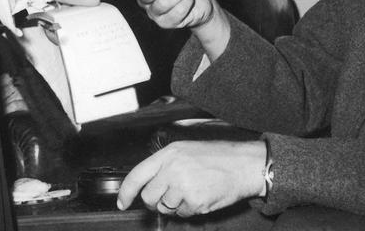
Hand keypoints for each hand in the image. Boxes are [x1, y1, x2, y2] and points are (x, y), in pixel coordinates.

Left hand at [116, 140, 266, 215]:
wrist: (242, 164)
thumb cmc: (216, 156)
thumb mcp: (185, 150)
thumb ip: (164, 165)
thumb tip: (148, 183)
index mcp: (168, 154)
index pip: (137, 175)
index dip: (126, 192)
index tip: (122, 202)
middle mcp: (172, 169)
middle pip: (149, 196)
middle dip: (156, 201)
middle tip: (169, 195)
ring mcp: (182, 186)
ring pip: (165, 207)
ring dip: (175, 205)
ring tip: (191, 190)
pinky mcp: (194, 202)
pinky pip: (182, 214)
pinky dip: (189, 210)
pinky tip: (200, 196)